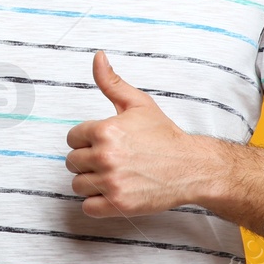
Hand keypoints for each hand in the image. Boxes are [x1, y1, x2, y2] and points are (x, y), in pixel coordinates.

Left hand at [64, 51, 210, 218]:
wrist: (191, 167)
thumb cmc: (164, 136)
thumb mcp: (138, 103)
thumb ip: (111, 82)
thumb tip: (98, 56)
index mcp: (105, 130)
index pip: (72, 138)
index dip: (86, 140)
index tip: (103, 143)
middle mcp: (105, 156)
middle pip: (72, 162)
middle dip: (87, 161)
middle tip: (110, 160)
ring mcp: (112, 182)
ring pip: (77, 185)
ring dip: (91, 182)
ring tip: (112, 176)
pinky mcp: (119, 204)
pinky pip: (88, 207)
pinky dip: (97, 204)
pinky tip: (112, 193)